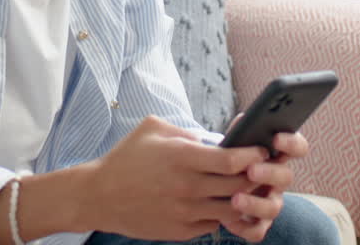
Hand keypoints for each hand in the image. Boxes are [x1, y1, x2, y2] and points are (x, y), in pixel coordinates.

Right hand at [82, 116, 267, 241]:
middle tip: (259, 170)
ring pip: (232, 209)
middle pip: (239, 186)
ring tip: (243, 188)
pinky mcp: (180, 231)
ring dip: (242, 199)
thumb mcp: (152, 129)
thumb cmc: (126, 158)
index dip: (252, 154)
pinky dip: (220, 214)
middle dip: (255, 177)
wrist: (99, 196)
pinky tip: (217, 203)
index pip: (232, 159)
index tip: (258, 150)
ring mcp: (184, 211)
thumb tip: (212, 139)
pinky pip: (213, 224)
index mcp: (181, 157)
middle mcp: (186, 186)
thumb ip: (185, 130)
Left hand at [220, 131, 308, 241]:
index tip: (276, 138)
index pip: (297, 148)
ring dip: (255, 203)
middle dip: (269, 173)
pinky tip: (227, 220)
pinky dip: (243, 227)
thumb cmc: (229, 159)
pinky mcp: (258, 223)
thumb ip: (241, 134)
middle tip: (250, 170)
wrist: (213, 184)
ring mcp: (270, 203)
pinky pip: (257, 231)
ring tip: (235, 199)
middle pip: (286, 177)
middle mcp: (278, 181)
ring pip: (273, 208)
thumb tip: (243, 119)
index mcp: (276, 157)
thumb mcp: (234, 144)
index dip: (292, 143)